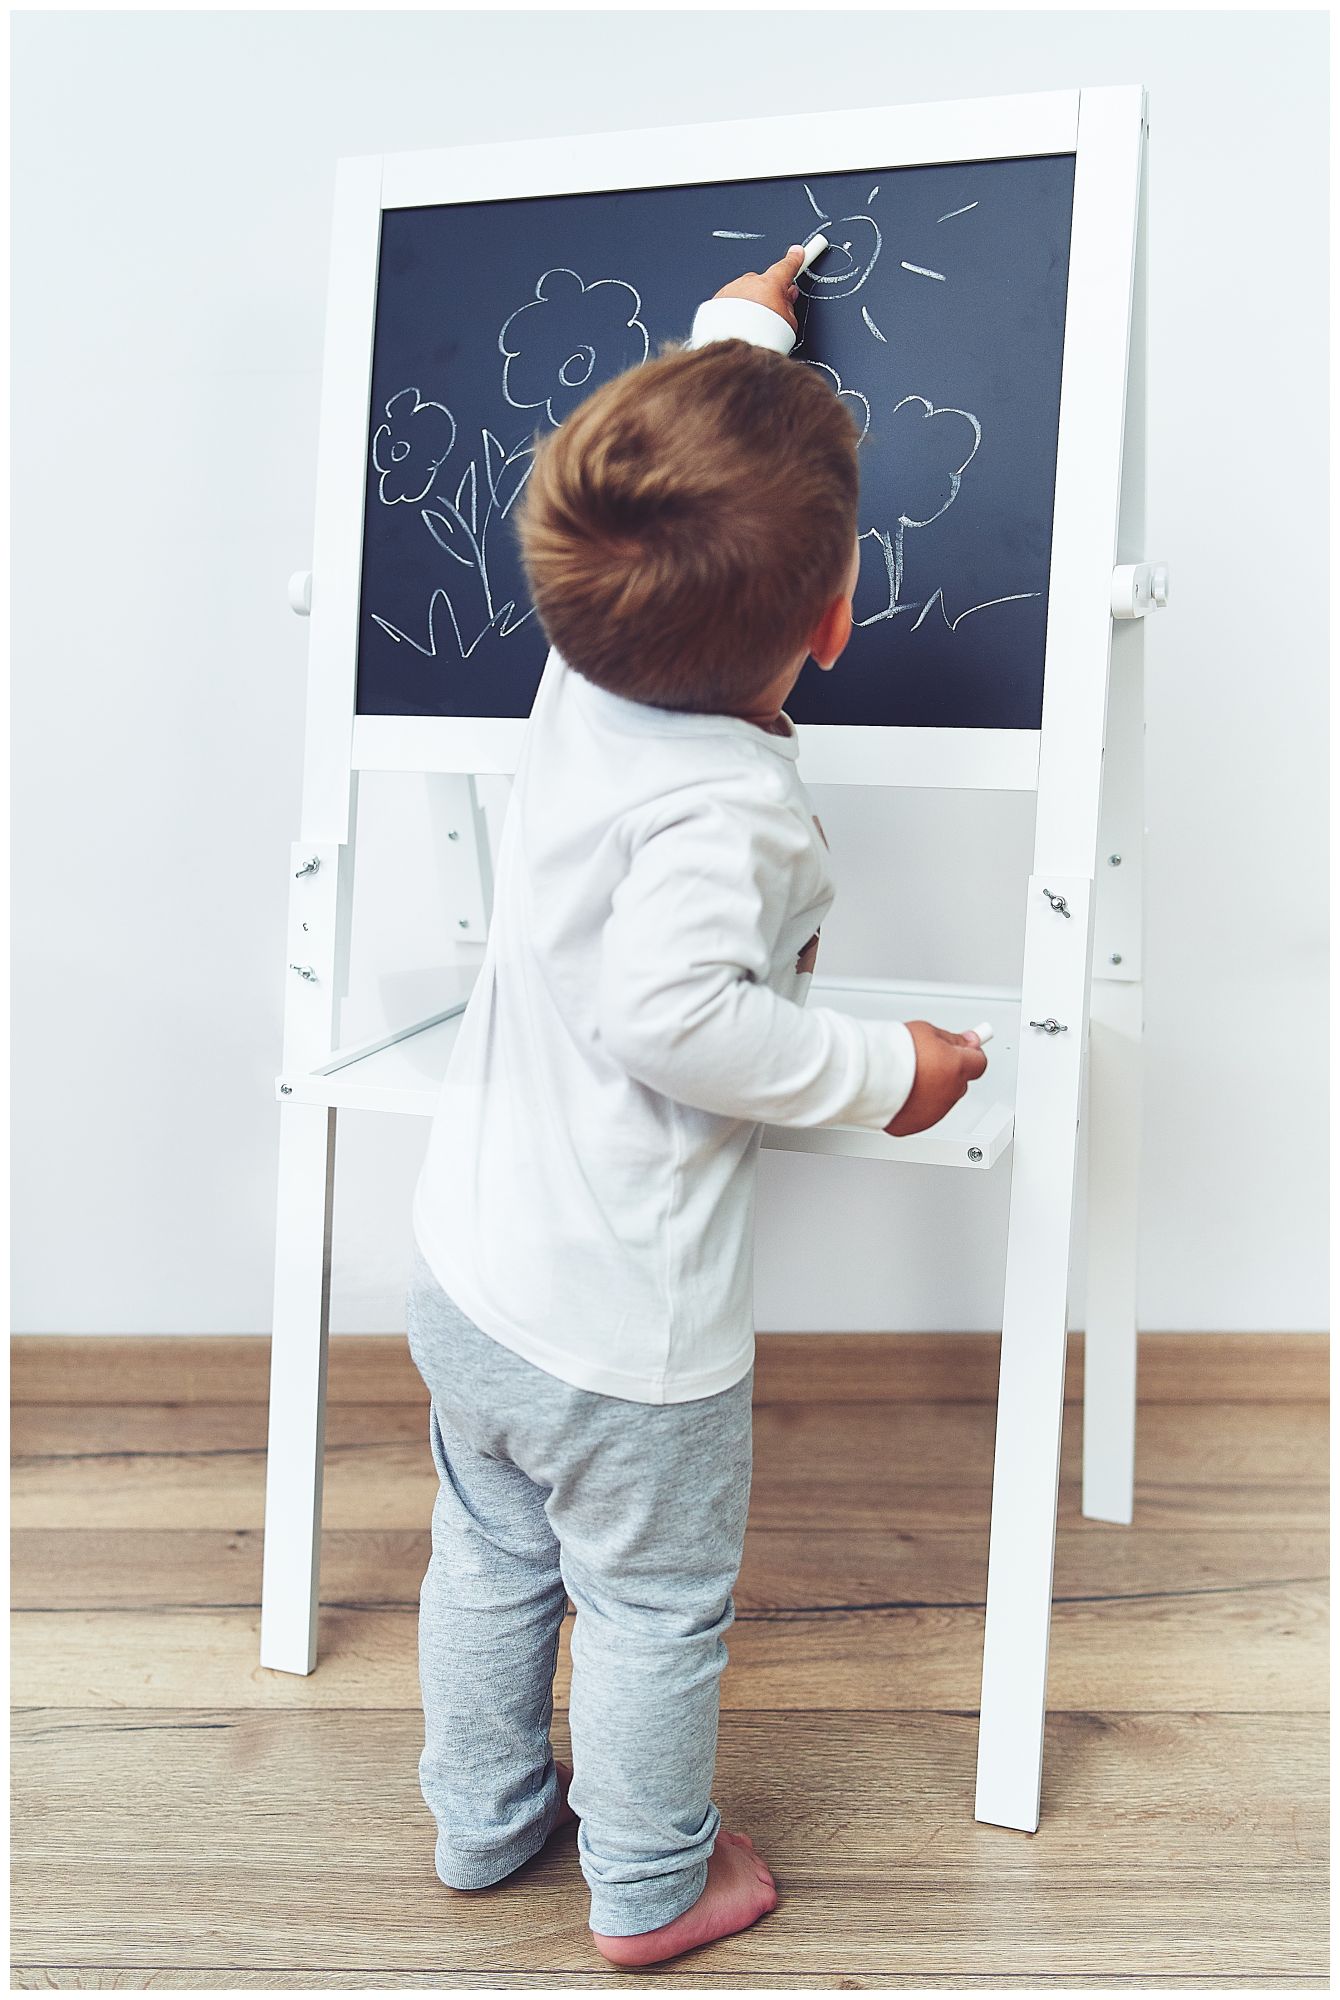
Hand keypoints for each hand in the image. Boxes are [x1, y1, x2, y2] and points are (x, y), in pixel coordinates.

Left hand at [712, 245, 806, 332]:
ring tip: (750, 326)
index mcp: (770, 284)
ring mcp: (732, 290)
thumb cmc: (760, 338)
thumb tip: (788, 299)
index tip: (797, 253)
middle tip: (770, 313)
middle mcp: (749, 283)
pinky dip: (734, 310)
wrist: (733, 349)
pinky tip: (737, 325)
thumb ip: (789, 306)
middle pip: (763, 283)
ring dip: (749, 304)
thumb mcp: (789, 325)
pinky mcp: (717, 300)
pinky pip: (730, 301)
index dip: (794, 260)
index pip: (786, 267)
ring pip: (745, 292)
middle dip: (767, 294)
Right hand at [885, 1022, 987, 1137]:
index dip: (970, 1055)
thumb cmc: (891, 1051)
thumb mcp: (926, 1031)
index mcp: (956, 1068)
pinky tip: (898, 1092)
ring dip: (930, 1090)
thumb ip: (952, 1040)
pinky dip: (913, 1104)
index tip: (965, 1049)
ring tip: (905, 1076)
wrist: (864, 1073)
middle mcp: (949, 1093)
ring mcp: (933, 1112)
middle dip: (948, 1072)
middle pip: (959, 1083)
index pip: (978, 1063)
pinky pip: (920, 1113)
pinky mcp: (914, 1125)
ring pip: (940, 1100)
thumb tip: (969, 1042)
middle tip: (926, 1061)